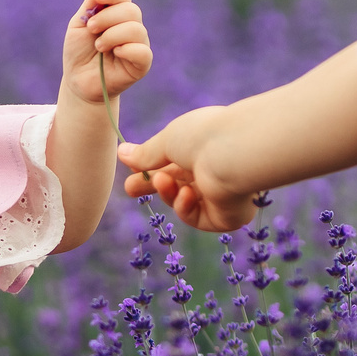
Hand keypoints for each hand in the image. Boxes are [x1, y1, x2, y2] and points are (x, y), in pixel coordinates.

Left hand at [63, 0, 151, 101]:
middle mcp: (131, 27)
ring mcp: (138, 45)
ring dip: (112, 35)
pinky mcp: (141, 64)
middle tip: (91, 29)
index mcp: (117, 15)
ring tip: (98, 46)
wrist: (78, 81)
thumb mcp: (78, 26)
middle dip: (107, 17)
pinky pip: (143, 51)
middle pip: (131, 10)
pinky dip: (127, 49)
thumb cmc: (78, 53)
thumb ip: (90, 6)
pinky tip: (115, 53)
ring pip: (136, 29)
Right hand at [118, 106, 266, 233]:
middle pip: (175, 185)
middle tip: (131, 189)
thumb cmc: (203, 137)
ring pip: (182, 202)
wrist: (235, 152)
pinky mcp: (226, 216)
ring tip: (164, 181)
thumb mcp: (166, 142)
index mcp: (202, 148)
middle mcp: (213, 170)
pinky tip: (188, 193)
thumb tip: (122, 152)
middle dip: (152, 186)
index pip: (171, 164)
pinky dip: (186, 207)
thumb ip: (145, 154)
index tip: (130, 173)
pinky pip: (196, 217)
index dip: (148, 170)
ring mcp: (220, 194)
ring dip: (168, 193)